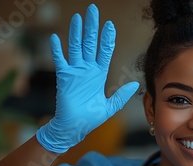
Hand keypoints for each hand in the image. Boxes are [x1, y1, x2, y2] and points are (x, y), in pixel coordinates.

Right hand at [36, 4, 138, 152]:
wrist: (75, 128)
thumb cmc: (90, 118)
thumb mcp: (110, 106)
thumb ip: (121, 95)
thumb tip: (136, 85)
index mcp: (99, 74)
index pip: (104, 51)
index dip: (107, 38)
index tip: (110, 24)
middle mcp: (87, 69)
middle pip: (90, 43)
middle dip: (93, 27)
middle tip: (93, 10)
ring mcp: (75, 72)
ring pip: (76, 47)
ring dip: (76, 32)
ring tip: (78, 17)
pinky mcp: (63, 78)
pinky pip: (60, 61)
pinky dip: (57, 50)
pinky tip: (56, 38)